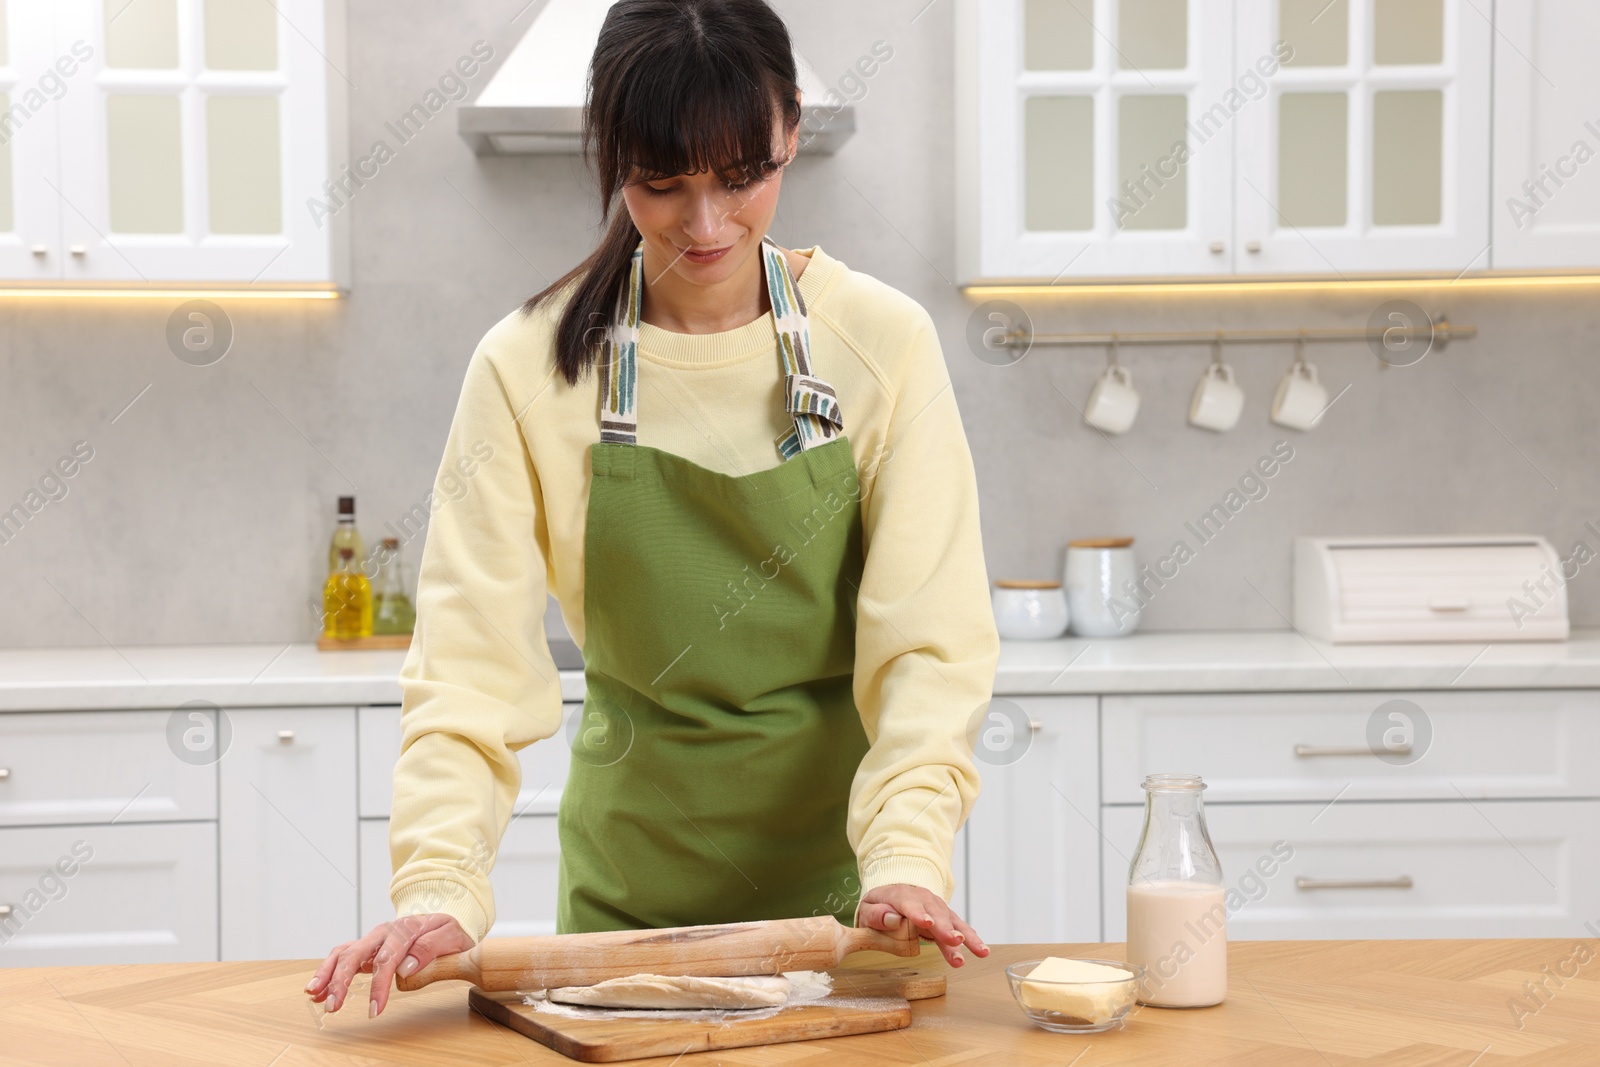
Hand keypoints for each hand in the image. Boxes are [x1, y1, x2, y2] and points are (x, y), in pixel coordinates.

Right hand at [305, 913, 473, 1016]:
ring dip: (327, 974)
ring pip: (343, 953)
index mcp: (404, 929)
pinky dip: (328, 973)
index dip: (380, 985)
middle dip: (341, 980)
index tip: (376, 1010)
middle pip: (356, 953)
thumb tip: (405, 968)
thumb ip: (430, 949)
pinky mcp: (367, 948)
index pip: (388, 959)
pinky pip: (343, 957)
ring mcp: (373, 939)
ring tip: (314, 995)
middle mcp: (384, 932)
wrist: (443, 923)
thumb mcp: (451, 937)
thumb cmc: (447, 933)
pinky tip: (317, 991)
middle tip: (333, 1006)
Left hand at [857, 884, 988, 967]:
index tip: (927, 923)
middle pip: (936, 913)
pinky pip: (959, 927)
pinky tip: (982, 949)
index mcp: (900, 895)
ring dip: (965, 936)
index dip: (918, 914)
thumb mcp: (868, 909)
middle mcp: (923, 899)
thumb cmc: (879, 906)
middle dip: (946, 927)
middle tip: (955, 940)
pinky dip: (971, 938)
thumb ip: (876, 915)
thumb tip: (892, 918)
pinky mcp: (945, 917)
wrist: (893, 893)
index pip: (909, 904)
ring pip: (952, 920)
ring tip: (979, 951)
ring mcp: (936, 907)